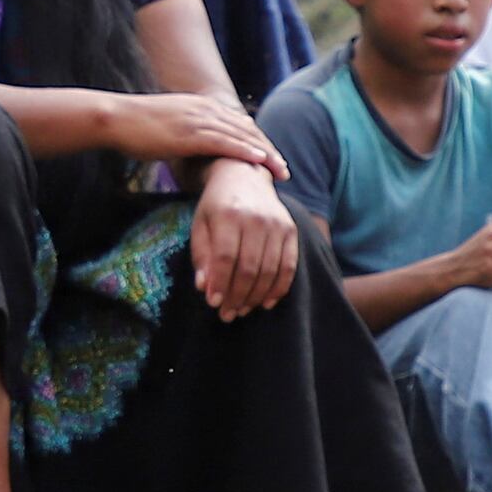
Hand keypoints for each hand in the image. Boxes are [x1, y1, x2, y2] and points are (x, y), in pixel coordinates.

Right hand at [100, 90, 286, 178]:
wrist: (115, 118)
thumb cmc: (135, 128)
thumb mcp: (168, 126)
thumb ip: (185, 134)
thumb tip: (193, 151)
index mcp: (201, 106)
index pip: (238, 124)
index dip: (257, 141)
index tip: (271, 158)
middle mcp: (204, 109)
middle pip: (246, 129)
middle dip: (268, 149)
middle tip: (284, 169)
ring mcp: (198, 120)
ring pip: (241, 136)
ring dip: (264, 153)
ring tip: (280, 169)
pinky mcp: (190, 133)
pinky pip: (224, 142)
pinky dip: (245, 151)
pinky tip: (259, 161)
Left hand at [189, 157, 299, 319]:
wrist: (244, 176)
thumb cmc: (216, 206)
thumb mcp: (200, 224)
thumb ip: (201, 255)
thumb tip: (205, 288)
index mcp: (228, 214)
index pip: (226, 257)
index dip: (220, 284)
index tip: (214, 304)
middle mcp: (256, 218)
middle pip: (249, 267)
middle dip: (237, 296)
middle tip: (227, 315)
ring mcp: (277, 224)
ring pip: (269, 270)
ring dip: (255, 297)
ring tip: (242, 310)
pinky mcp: (291, 230)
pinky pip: (289, 266)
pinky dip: (278, 288)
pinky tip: (265, 302)